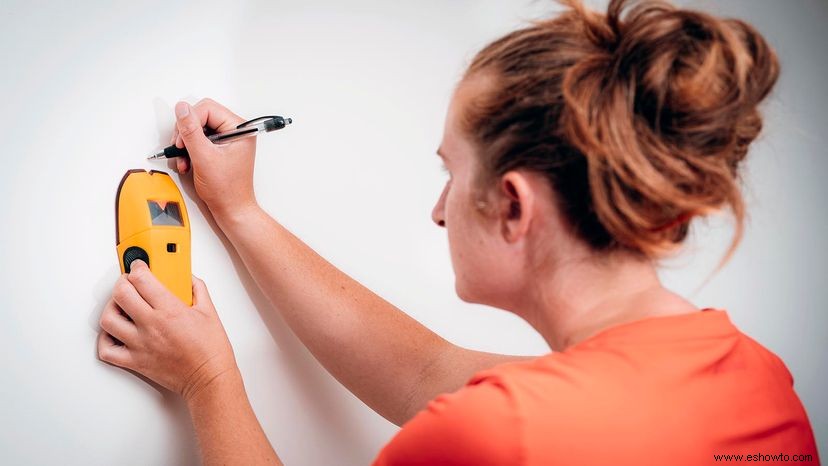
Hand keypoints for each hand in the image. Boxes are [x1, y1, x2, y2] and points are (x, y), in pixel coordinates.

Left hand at [97, 259, 237, 402]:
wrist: (209, 379)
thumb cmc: (211, 351)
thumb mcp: (210, 312)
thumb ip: (197, 290)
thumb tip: (188, 279)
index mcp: (170, 310)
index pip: (142, 279)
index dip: (138, 267)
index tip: (140, 267)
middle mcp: (151, 325)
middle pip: (121, 293)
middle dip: (122, 282)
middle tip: (129, 283)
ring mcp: (140, 344)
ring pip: (108, 319)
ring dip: (111, 308)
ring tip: (121, 306)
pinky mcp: (135, 361)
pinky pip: (107, 350)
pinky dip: (106, 339)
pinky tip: (116, 333)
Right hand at [171, 98, 257, 220]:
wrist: (231, 209)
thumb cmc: (227, 189)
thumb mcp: (204, 157)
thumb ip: (191, 131)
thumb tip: (182, 108)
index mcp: (240, 129)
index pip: (208, 108)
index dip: (190, 121)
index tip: (182, 139)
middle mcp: (235, 131)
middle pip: (201, 116)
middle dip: (186, 133)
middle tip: (180, 148)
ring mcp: (227, 140)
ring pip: (197, 129)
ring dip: (186, 144)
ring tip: (184, 160)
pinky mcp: (219, 149)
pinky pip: (199, 140)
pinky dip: (189, 151)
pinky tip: (187, 163)